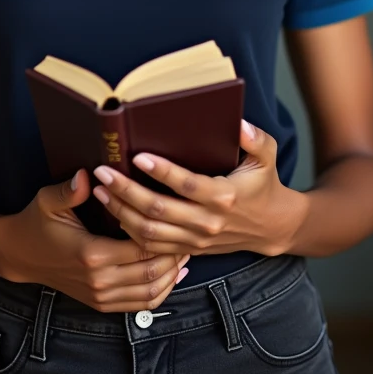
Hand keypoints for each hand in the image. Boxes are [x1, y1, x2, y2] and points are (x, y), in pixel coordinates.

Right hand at [0, 168, 190, 312]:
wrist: (20, 255)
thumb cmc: (37, 223)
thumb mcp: (49, 200)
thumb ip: (70, 190)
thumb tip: (89, 174)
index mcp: (92, 254)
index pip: (141, 246)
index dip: (163, 234)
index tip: (176, 217)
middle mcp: (99, 280)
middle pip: (152, 271)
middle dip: (174, 254)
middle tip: (189, 233)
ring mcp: (101, 296)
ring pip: (150, 292)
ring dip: (172, 274)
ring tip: (184, 251)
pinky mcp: (101, 304)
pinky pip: (141, 304)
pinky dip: (161, 292)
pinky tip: (173, 275)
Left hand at [92, 119, 304, 256]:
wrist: (271, 226)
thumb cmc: (264, 184)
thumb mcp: (267, 157)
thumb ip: (255, 139)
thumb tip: (239, 124)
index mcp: (224, 196)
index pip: (186, 185)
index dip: (161, 172)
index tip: (137, 156)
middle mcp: (208, 221)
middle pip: (159, 210)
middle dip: (126, 191)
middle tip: (103, 173)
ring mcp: (196, 239)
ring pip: (150, 232)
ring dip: (122, 212)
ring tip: (101, 192)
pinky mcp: (190, 249)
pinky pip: (154, 246)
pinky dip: (131, 232)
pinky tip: (115, 214)